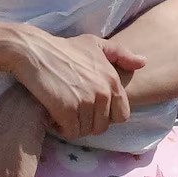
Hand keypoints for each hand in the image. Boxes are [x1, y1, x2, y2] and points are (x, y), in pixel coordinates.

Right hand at [7, 27, 139, 140]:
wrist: (34, 51)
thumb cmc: (63, 47)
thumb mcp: (95, 44)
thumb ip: (121, 54)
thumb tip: (143, 62)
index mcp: (113, 80)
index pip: (121, 115)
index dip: (105, 115)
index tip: (88, 107)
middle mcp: (103, 93)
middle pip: (102, 126)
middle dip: (87, 122)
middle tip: (72, 110)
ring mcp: (86, 102)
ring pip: (86, 131)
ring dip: (73, 126)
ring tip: (61, 111)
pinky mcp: (67, 110)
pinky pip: (70, 132)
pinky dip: (61, 128)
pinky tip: (53, 114)